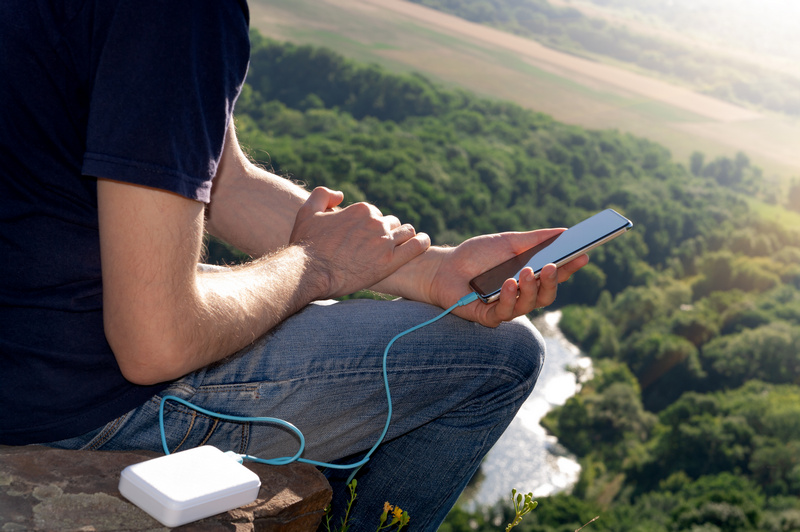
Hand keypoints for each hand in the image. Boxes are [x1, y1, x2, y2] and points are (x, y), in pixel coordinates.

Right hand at [290, 187, 430, 298]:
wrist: (309, 271)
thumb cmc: (306, 244)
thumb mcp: (308, 211)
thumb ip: (324, 195)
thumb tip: (341, 195)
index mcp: (361, 209)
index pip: (376, 214)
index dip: (371, 226)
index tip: (365, 238)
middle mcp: (375, 222)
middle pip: (392, 223)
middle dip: (387, 232)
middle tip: (378, 247)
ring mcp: (384, 242)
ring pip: (406, 233)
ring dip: (404, 238)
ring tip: (400, 248)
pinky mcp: (391, 262)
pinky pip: (417, 246)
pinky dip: (422, 243)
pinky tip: (423, 243)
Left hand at [428, 230, 588, 326]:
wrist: (444, 267)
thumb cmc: (476, 255)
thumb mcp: (508, 242)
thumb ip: (536, 239)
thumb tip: (566, 231)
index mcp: (529, 278)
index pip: (554, 276)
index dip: (570, 267)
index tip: (584, 254)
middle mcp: (521, 296)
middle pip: (546, 295)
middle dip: (552, 281)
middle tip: (553, 265)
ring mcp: (505, 308)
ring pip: (528, 306)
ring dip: (531, 289)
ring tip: (529, 272)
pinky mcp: (487, 317)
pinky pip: (503, 314)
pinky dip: (509, 298)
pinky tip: (509, 284)